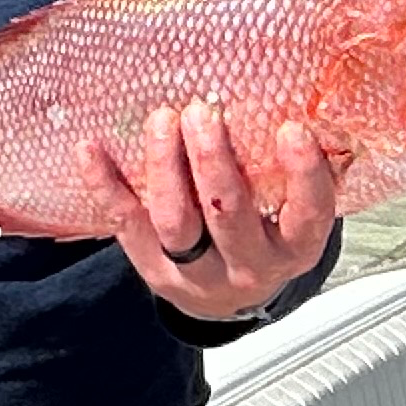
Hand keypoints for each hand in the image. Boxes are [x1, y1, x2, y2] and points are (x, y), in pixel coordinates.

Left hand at [82, 103, 340, 317]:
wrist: (227, 299)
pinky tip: (91, 149)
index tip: (292, 130)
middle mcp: (248, 265)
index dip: (303, 175)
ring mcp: (196, 271)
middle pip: (228, 216)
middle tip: (204, 113)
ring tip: (162, 119)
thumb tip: (314, 106)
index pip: (307, 215)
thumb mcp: (297, 215)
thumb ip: (302, 175)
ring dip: (166, 168)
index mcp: (295, 248)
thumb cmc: (270, 234)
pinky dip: (106, 186)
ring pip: (176, 222)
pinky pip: (127, 225)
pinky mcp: (152, 266)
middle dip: (214, 163)